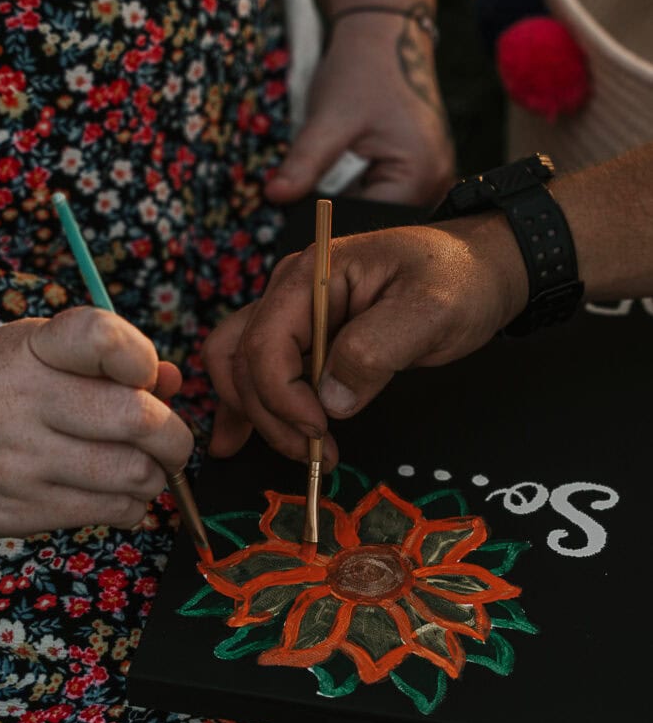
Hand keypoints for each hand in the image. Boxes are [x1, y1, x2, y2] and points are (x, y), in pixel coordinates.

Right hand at [0, 307, 194, 537]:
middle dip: (174, 435)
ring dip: (155, 476)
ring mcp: (16, 460)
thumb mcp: (40, 353)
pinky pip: (109, 511)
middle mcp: (20, 401)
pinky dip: (130, 505)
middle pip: (138, 419)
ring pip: (132, 473)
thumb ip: (110, 361)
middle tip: (171, 442)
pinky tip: (115, 492)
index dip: (141, 359)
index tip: (144, 376)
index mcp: (30, 348)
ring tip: (142, 469)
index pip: (104, 339)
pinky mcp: (15, 510)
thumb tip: (171, 382)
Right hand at [204, 215, 527, 467]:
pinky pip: (261, 368)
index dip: (282, 397)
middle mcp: (292, 291)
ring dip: (250, 412)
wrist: (483, 268)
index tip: (321, 432)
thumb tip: (330, 401)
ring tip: (281, 452)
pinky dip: (251, 404)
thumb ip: (375, 351)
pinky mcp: (307, 336)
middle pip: (241, 358)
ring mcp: (296, 313)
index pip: (265, 344)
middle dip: (266, 414)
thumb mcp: (430, 312)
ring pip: (240, 365)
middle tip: (313, 454)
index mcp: (313, 275)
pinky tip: (241, 437)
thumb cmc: (460, 280)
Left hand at [265, 12, 454, 206]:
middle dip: (341, 217)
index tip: (298, 219)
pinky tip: (344, 179)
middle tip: (305, 204)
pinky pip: (387, 198)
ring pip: (381, 214)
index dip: (332, 224)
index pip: (370, 222)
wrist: (385, 36)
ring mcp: (432, 179)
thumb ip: (303, 163)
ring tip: (325, 187)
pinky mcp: (420, 174)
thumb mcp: (328, 118)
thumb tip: (274, 197)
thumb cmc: (362, 69)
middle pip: (378, 222)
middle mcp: (436, 183)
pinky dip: (360, 194)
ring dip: (350, 207)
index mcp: (421, 175)